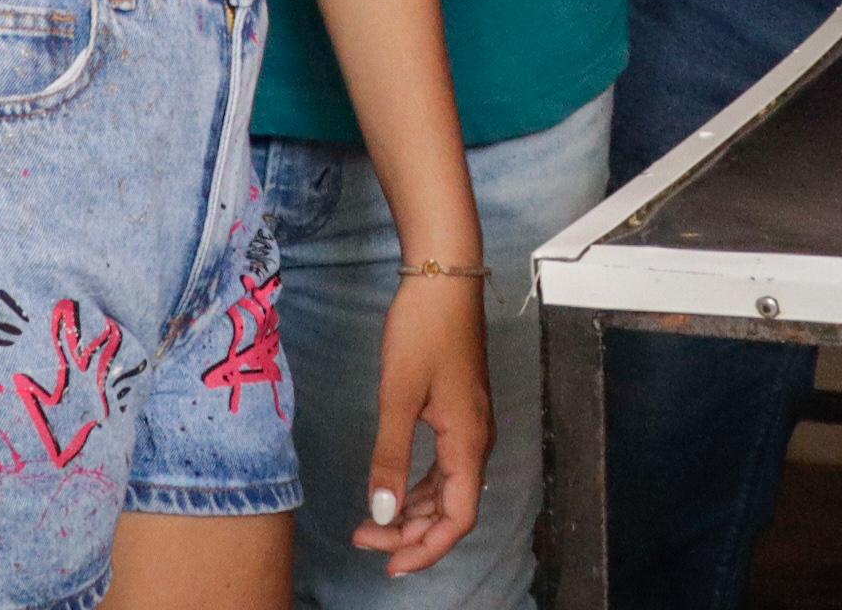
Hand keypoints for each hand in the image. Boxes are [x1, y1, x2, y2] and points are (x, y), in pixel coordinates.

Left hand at [351, 271, 490, 576]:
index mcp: (468, 442)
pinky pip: (444, 467)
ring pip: (448, 490)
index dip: (426, 549)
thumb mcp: (398, 396)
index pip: (458, 519)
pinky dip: (419, 488)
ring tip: (371, 524)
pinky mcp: (459, 412)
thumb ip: (390, 457)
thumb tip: (382, 514)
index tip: (388, 563)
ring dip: (413, 513)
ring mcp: (470, 426)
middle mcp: (477, 441)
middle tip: (364, 540)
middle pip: (453, 510)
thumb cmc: (424, 330)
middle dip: (411, 534)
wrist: (444, 277)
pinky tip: (393, 492)